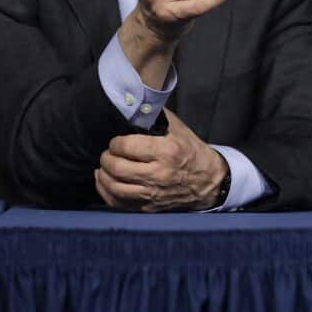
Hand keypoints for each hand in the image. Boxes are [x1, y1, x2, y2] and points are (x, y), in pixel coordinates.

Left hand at [94, 109, 227, 211]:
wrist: (208, 182)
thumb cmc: (192, 152)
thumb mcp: (179, 130)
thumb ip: (156, 117)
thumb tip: (133, 104)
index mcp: (166, 151)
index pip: (126, 147)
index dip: (115, 143)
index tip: (116, 142)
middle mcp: (158, 174)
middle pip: (117, 168)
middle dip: (106, 158)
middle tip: (108, 154)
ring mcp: (152, 194)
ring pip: (114, 188)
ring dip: (103, 176)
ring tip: (105, 167)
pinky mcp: (148, 207)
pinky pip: (118, 203)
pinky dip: (105, 192)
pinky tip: (105, 182)